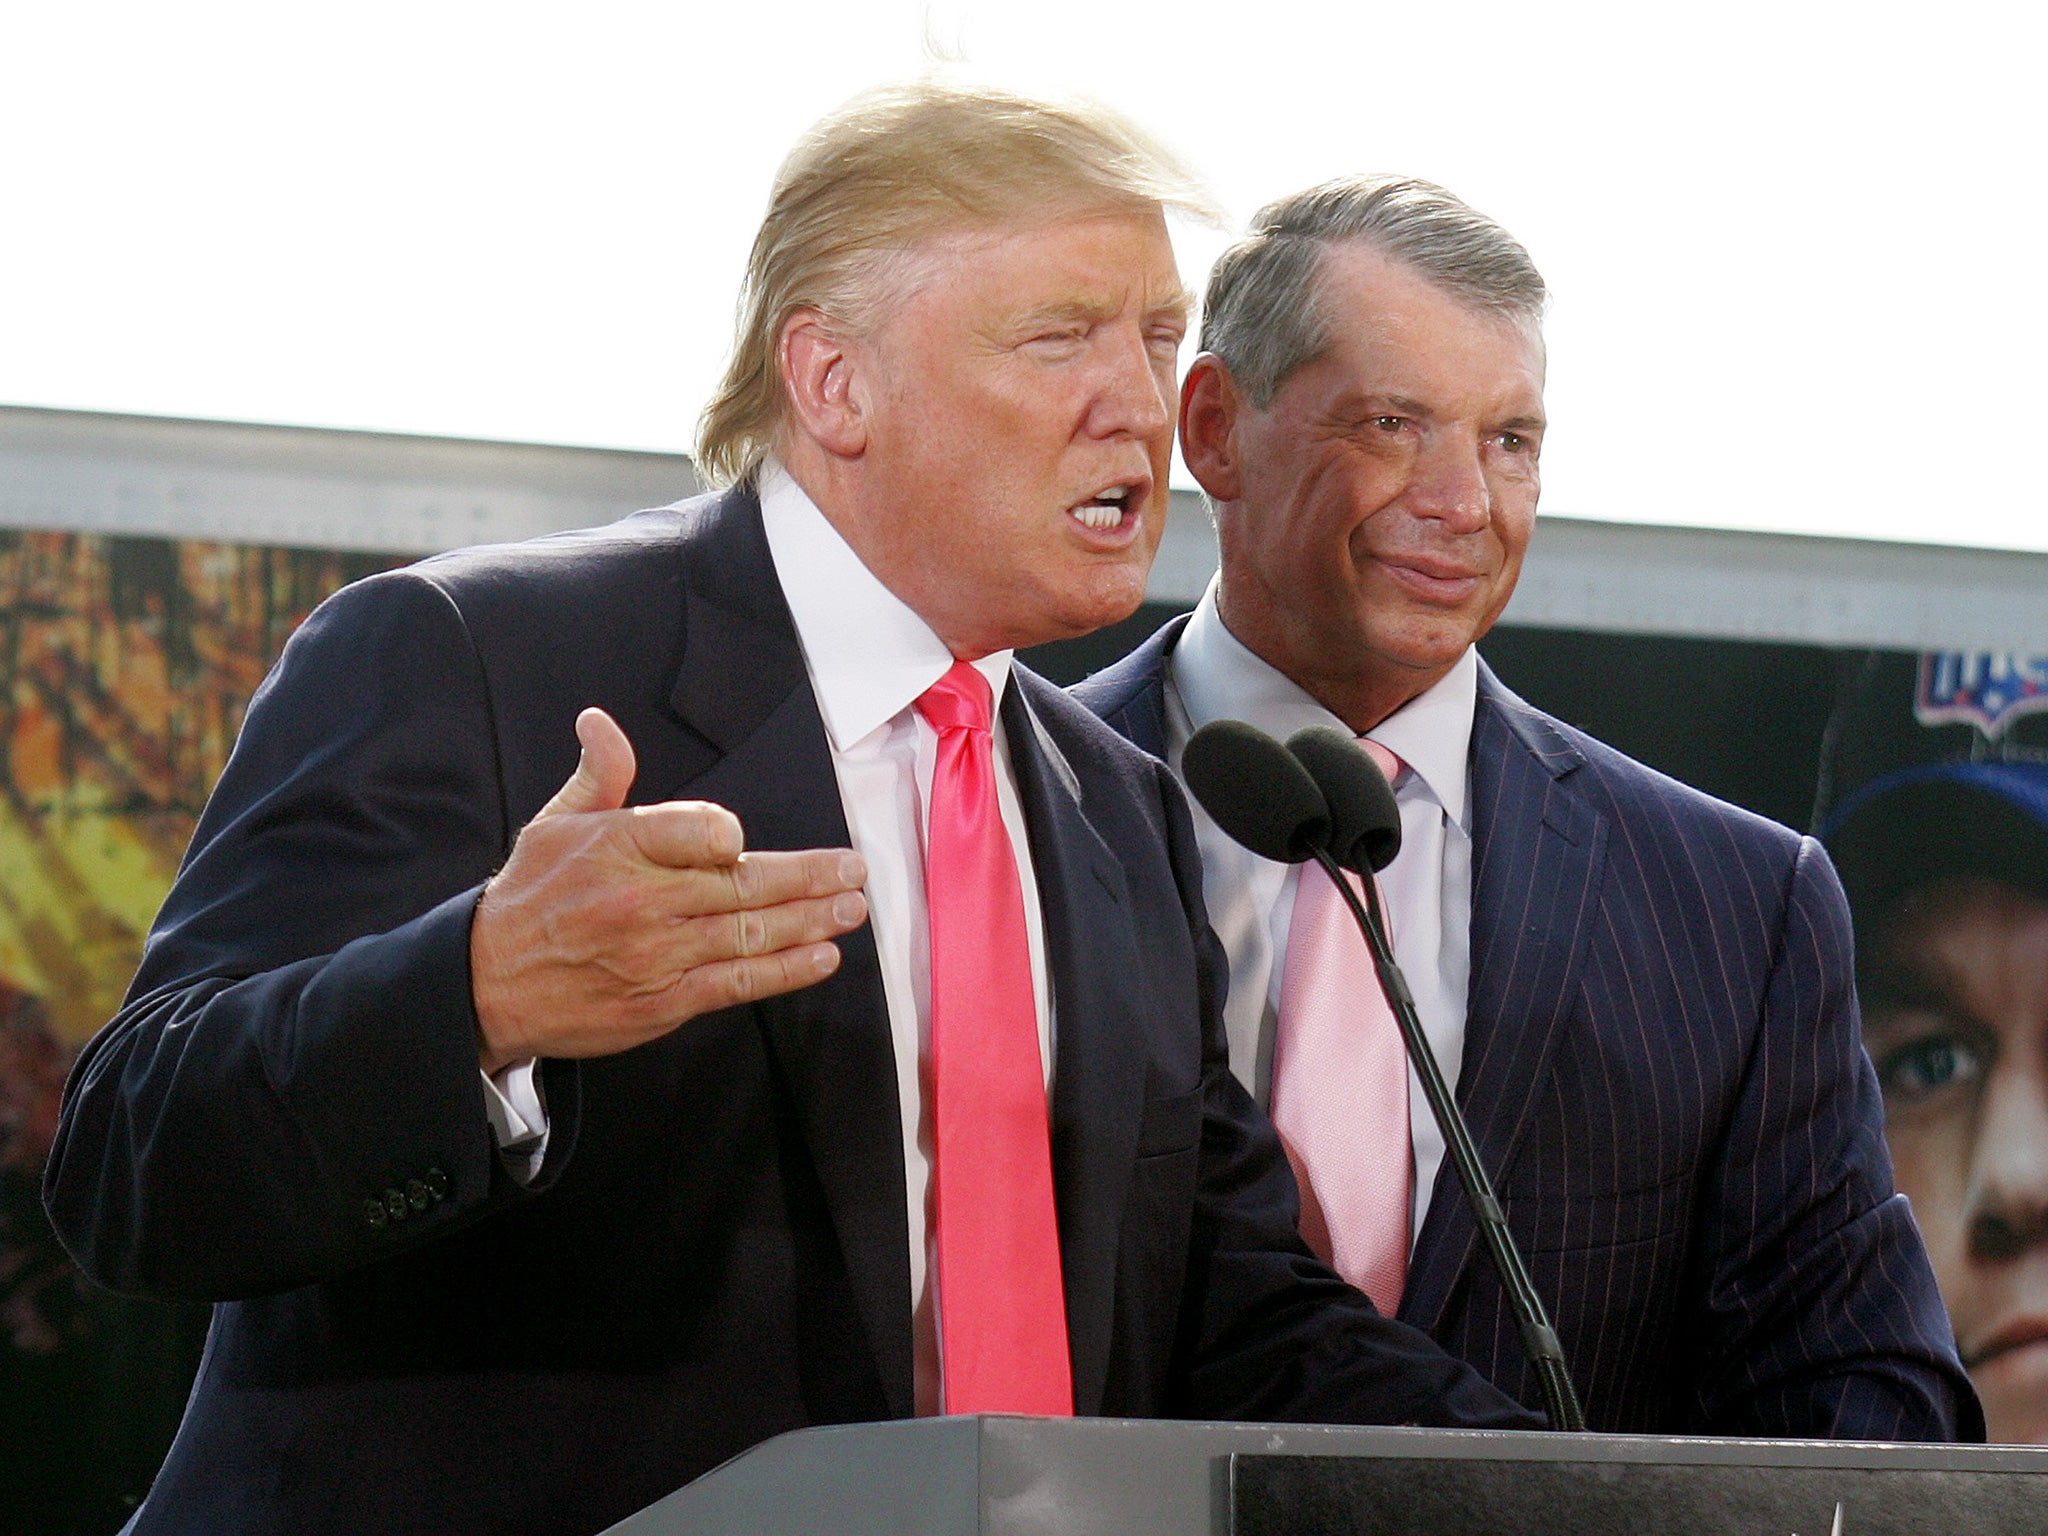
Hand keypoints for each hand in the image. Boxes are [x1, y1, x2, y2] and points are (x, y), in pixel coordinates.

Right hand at [470, 707, 867, 1073]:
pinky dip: (785, 970)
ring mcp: (658, 954)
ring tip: (851, 908)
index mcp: (619, 847)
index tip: (746, 838)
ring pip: (751, 933)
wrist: (486, 985)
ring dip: (811, 920)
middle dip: (809, 877)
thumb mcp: (556, 825)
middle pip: (743, 883)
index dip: (725, 834)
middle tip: (853, 869)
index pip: (695, 830)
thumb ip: (600, 775)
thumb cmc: (530, 899)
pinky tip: (822, 956)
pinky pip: (738, 983)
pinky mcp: (664, 1001)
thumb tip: (601, 722)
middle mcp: (643, 900)